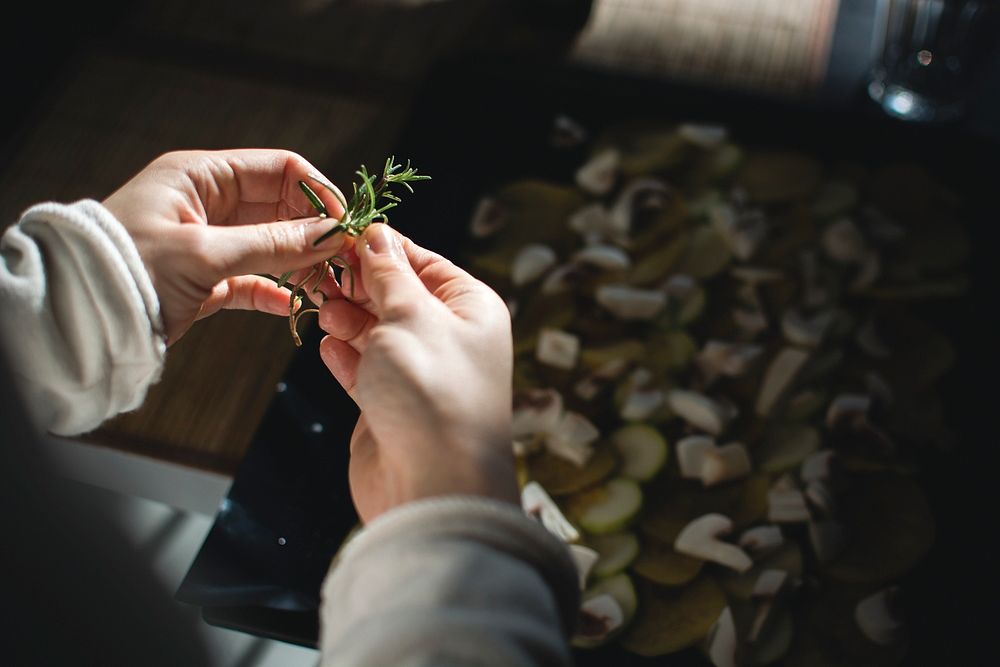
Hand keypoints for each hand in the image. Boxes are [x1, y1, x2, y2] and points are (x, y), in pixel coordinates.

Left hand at [103, 149, 348, 343]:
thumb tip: (332, 235)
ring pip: (272, 245)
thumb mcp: (204, 253)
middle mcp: (207, 203)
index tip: (346, 225)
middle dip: (316, 232)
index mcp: (201, 176)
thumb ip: (273, 243)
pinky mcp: (206, 280)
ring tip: (329, 287)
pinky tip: (296, 306)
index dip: (317, 193)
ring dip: (302, 264)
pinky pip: (254, 279)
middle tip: (346, 261)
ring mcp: (208, 242)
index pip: (278, 169)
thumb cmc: (129, 270)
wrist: (77, 321)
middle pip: (282, 208)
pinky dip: (276, 291)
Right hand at [317, 224, 516, 521]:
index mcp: (471, 309)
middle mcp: (449, 339)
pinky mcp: (390, 407)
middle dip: (360, 284)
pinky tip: (327, 346)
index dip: (382, 249)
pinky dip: (344, 358)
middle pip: (397, 296)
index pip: (424, 263)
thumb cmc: (432, 390)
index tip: (341, 237)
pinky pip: (363, 371)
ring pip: (376, 332)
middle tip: (323, 276)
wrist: (434, 484)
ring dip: (347, 319)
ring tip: (325, 310)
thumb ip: (389, 275)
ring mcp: (419, 375)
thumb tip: (377, 235)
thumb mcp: (410, 315)